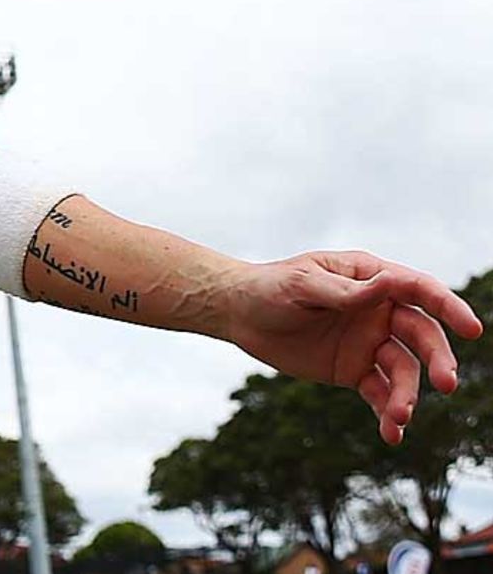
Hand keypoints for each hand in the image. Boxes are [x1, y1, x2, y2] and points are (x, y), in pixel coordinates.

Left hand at [226, 250, 483, 444]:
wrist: (240, 314)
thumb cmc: (270, 287)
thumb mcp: (303, 284)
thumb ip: (346, 291)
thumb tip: (388, 285)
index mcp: (369, 278)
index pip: (417, 289)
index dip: (448, 306)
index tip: (471, 328)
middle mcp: (377, 311)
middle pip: (421, 335)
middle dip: (438, 358)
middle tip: (447, 383)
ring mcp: (369, 343)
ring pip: (404, 370)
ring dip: (407, 394)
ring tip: (399, 415)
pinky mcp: (355, 371)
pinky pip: (381, 394)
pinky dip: (389, 413)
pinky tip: (391, 432)